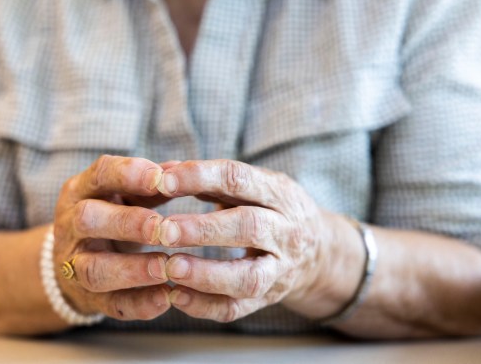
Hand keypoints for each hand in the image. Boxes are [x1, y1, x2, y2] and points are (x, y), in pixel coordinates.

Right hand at [53, 155, 173, 320]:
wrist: (73, 259)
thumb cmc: (112, 214)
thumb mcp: (125, 194)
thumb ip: (152, 184)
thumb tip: (185, 169)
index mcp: (84, 189)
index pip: (100, 174)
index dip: (129, 174)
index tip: (160, 179)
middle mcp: (72, 224)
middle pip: (88, 219)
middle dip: (127, 223)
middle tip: (162, 229)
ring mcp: (76, 263)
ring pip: (94, 268)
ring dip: (132, 269)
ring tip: (166, 268)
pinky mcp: (89, 297)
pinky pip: (111, 304)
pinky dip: (139, 303)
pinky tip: (166, 298)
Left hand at [153, 159, 331, 322]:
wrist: (319, 251)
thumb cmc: (270, 209)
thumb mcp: (253, 185)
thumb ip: (210, 179)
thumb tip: (161, 171)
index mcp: (278, 193)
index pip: (239, 179)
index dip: (200, 177)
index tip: (164, 181)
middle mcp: (285, 231)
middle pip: (248, 227)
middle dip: (203, 229)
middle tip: (164, 230)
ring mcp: (280, 269)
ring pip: (248, 277)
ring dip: (206, 274)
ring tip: (170, 268)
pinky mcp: (268, 298)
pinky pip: (238, 308)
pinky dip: (205, 305)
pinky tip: (176, 296)